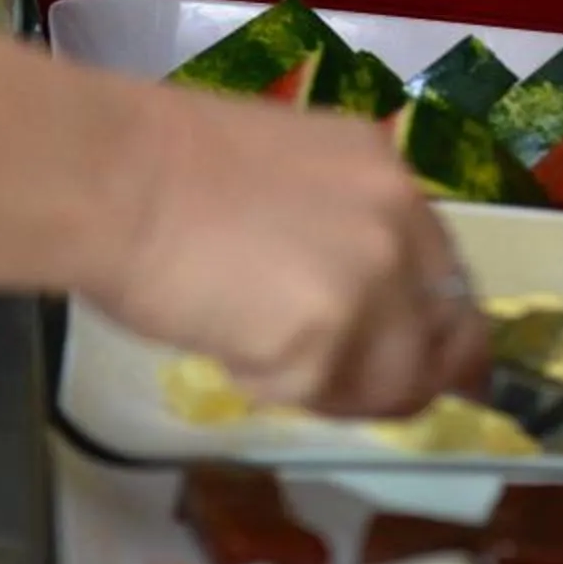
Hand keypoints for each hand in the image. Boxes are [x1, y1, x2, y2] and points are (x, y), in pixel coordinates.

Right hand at [97, 91, 492, 419]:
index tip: (432, 372)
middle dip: (403, 380)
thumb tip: (354, 303)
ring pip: (387, 384)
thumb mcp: (291, 176)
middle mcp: (401, 227)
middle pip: (442, 342)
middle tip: (350, 395)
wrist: (113, 178)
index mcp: (391, 176)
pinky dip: (274, 387)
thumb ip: (341, 232)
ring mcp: (373, 286)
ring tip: (255, 351)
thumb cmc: (165, 168)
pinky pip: (319, 396)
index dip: (437, 335)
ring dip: (332, 390)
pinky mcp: (328, 343)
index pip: (449, 280)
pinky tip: (227, 345)